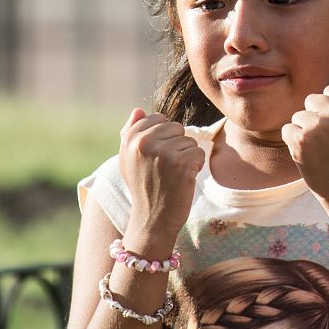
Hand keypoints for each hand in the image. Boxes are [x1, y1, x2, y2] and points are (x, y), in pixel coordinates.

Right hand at [119, 108, 204, 238]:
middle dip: (176, 145)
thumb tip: (139, 110)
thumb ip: (131, 133)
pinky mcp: (181, 164)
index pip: (158, 118)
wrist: (152, 219)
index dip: (163, 137)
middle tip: (165, 168)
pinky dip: (196, 166)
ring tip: (172, 175)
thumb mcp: (129, 159)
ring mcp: (163, 153)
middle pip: (176, 127)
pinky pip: (199, 153)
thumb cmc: (143, 186)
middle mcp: (144, 143)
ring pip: (189, 140)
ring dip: (186, 157)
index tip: (155, 158)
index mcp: (130, 139)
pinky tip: (183, 180)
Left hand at [281, 68, 328, 202]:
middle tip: (328, 139)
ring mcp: (317, 127)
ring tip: (319, 148)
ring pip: (299, 115)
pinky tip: (308, 154)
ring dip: (304, 130)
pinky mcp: (300, 140)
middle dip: (316, 117)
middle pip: (312, 100)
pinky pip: (288, 129)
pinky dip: (293, 141)